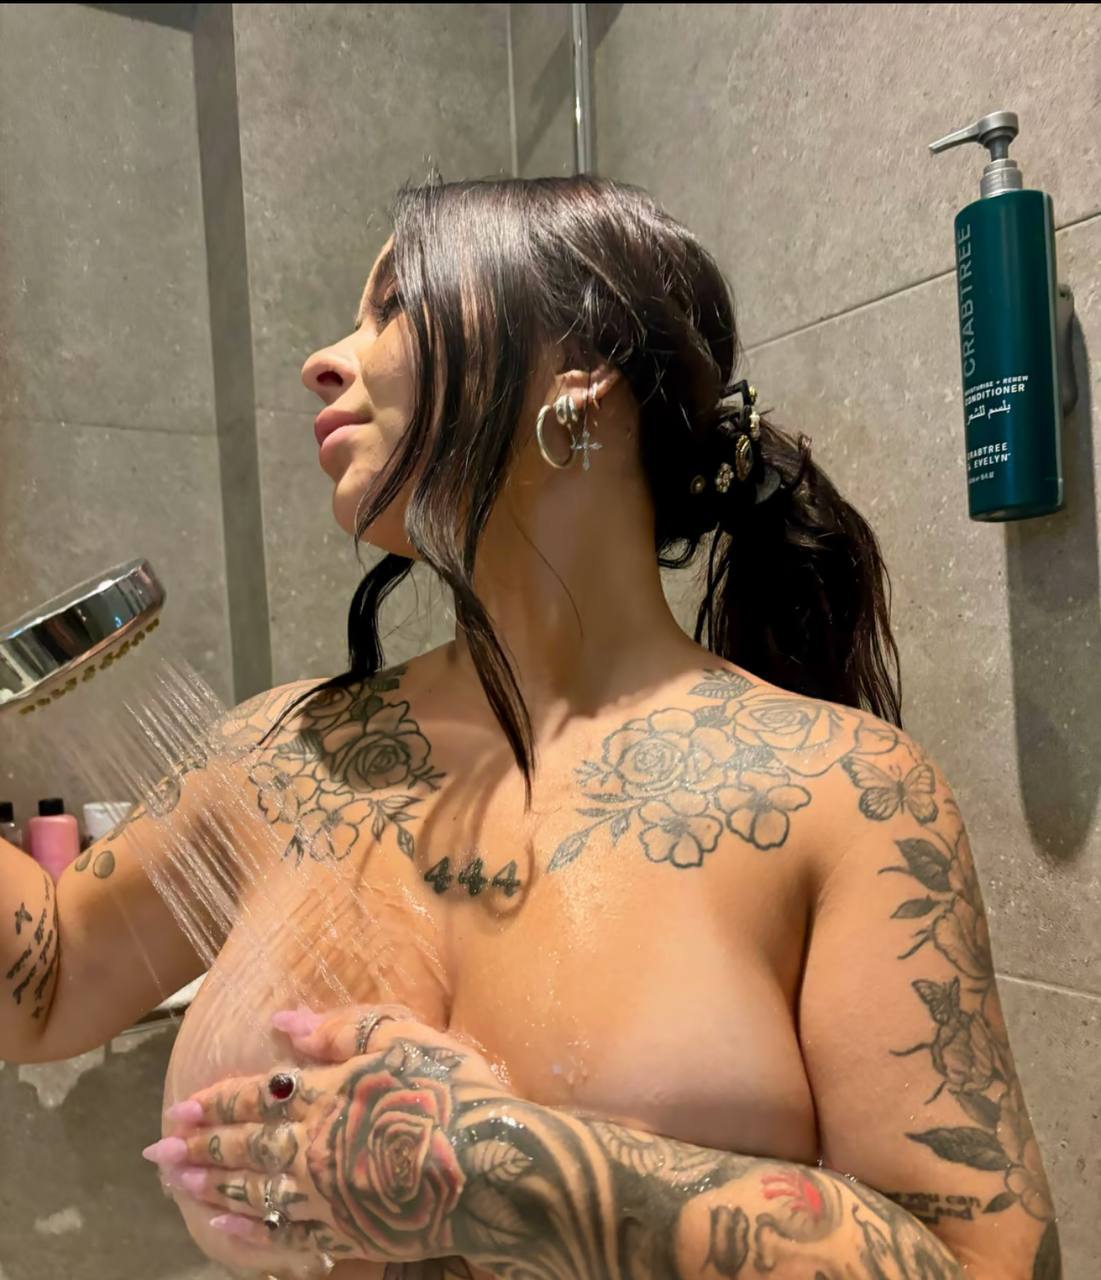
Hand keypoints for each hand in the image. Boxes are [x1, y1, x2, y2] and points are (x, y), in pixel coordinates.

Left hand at [142, 1004, 509, 1268]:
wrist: (493, 1165)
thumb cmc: (454, 1092)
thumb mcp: (406, 1037)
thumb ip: (344, 1028)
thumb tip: (284, 1020)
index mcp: (331, 1093)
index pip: (261, 1096)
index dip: (219, 1102)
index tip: (180, 1107)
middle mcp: (319, 1145)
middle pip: (249, 1146)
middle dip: (201, 1147)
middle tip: (157, 1150)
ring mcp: (330, 1193)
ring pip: (257, 1190)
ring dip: (212, 1186)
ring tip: (175, 1183)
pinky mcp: (349, 1230)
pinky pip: (287, 1234)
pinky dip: (251, 1231)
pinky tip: (222, 1227)